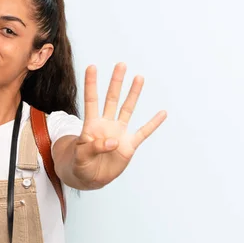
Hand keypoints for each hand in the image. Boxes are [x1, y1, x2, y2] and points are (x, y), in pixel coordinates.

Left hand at [72, 62, 166, 188]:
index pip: (91, 101)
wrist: (90, 178)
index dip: (91, 84)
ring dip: (133, 94)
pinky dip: (153, 123)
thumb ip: (94, 147)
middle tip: (121, 64)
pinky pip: (143, 132)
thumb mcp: (81, 157)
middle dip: (116, 82)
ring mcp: (119, 133)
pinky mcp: (129, 146)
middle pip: (111, 99)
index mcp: (91, 125)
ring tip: (139, 77)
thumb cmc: (81, 164)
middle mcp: (106, 125)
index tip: (91, 67)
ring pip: (127, 109)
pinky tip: (162, 113)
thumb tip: (113, 141)